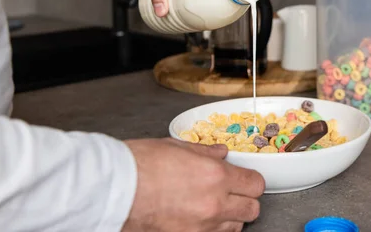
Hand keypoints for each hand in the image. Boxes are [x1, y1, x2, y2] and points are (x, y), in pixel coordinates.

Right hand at [122, 138, 264, 231]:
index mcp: (214, 175)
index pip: (255, 184)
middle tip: (231, 193)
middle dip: (245, 200)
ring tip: (211, 206)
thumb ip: (204, 152)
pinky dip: (210, 230)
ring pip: (235, 227)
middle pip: (252, 209)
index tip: (244, 179)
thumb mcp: (176, 147)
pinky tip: (197, 219)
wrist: (115, 188)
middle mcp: (214, 203)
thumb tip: (221, 153)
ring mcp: (201, 226)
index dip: (251, 181)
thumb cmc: (139, 164)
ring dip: (229, 217)